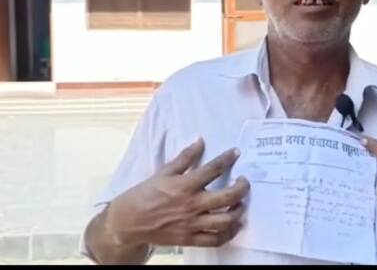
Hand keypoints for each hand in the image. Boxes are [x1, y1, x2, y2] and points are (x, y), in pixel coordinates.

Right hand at [104, 137, 249, 247]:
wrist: (128, 222)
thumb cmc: (144, 194)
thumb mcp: (163, 172)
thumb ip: (185, 157)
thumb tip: (200, 141)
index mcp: (184, 185)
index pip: (213, 169)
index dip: (227, 158)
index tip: (236, 153)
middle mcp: (192, 205)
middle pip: (227, 197)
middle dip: (242, 188)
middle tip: (244, 181)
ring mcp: (192, 224)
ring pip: (225, 220)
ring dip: (238, 211)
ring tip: (240, 203)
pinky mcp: (190, 238)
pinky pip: (215, 239)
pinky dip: (228, 233)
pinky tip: (233, 225)